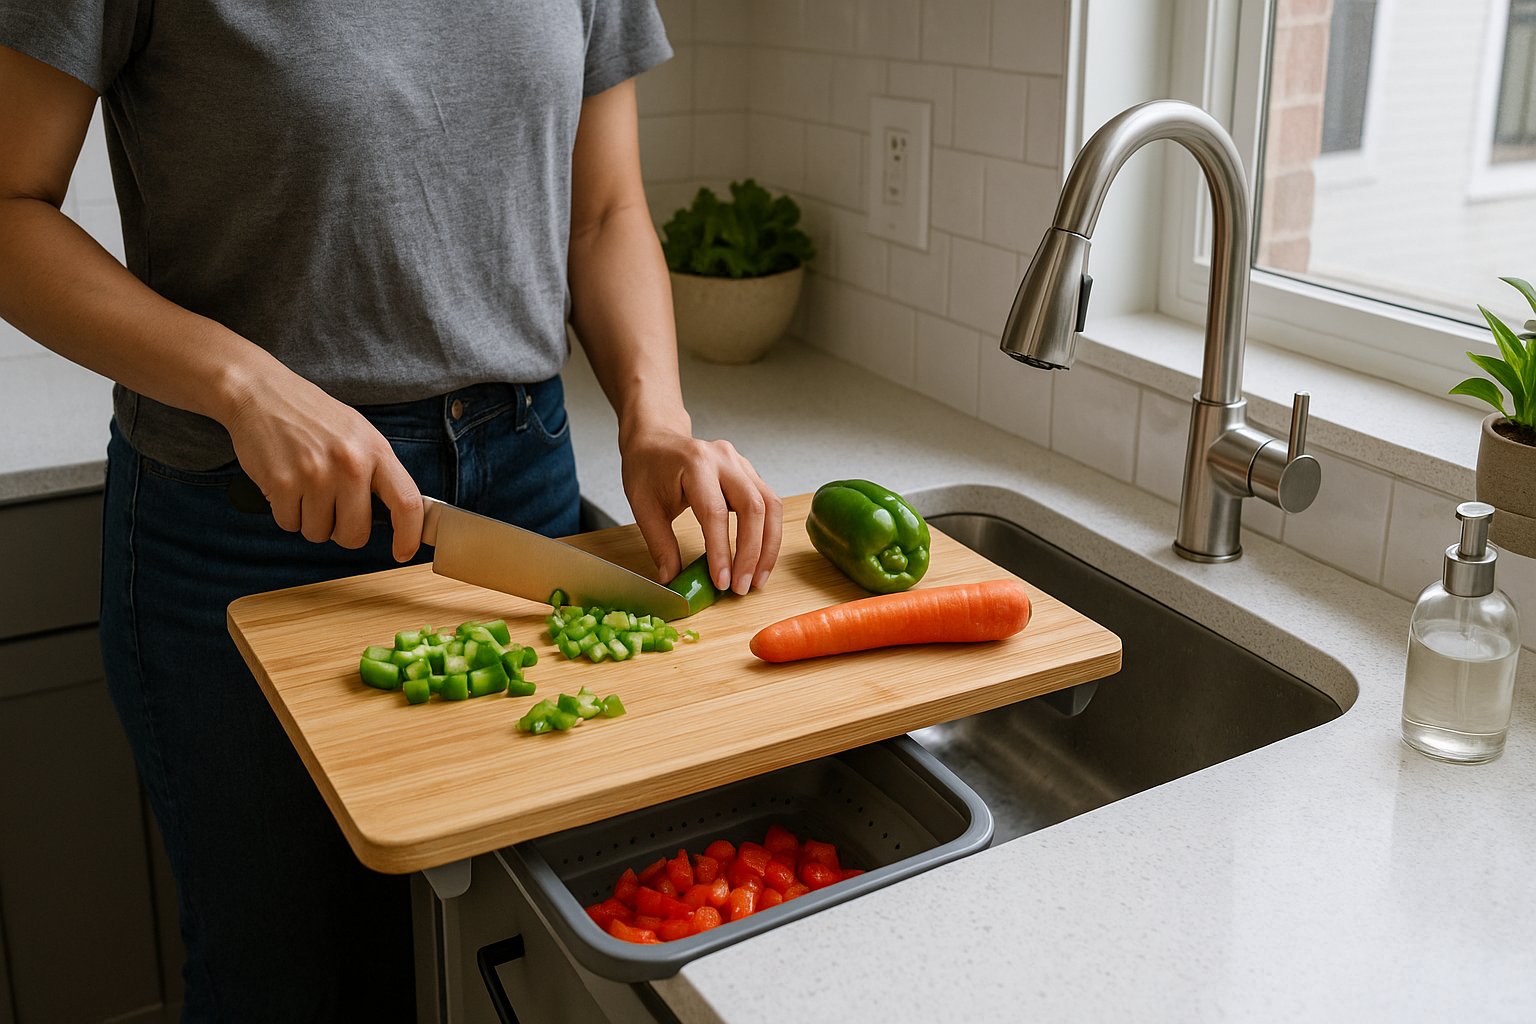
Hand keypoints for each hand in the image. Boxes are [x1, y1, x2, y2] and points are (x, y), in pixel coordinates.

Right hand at [222, 369, 423, 561]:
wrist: (261, 393)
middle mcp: (350, 464)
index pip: (407, 503)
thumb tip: (393, 516)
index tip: (403, 552)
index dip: (409, 536)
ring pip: (319, 533)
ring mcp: (315, 475)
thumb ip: (377, 471)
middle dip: (343, 533)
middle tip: (332, 511)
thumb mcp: (359, 434)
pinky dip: (287, 513)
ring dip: (310, 521)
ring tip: (305, 488)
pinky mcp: (282, 483)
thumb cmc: (313, 416)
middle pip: (356, 533)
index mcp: (377, 450)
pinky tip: (286, 485)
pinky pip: (289, 524)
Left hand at [621, 424, 782, 594]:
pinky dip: (768, 534)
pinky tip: (760, 558)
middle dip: (753, 552)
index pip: (715, 513)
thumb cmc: (646, 468)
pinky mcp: (749, 472)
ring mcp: (741, 463)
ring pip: (771, 505)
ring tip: (758, 578)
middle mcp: (723, 459)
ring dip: (769, 546)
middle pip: (753, 507)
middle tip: (743, 586)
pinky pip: (769, 504)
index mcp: (694, 463)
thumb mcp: (644, 507)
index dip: (721, 551)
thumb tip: (673, 580)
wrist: (655, 438)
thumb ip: (660, 544)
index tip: (722, 582)